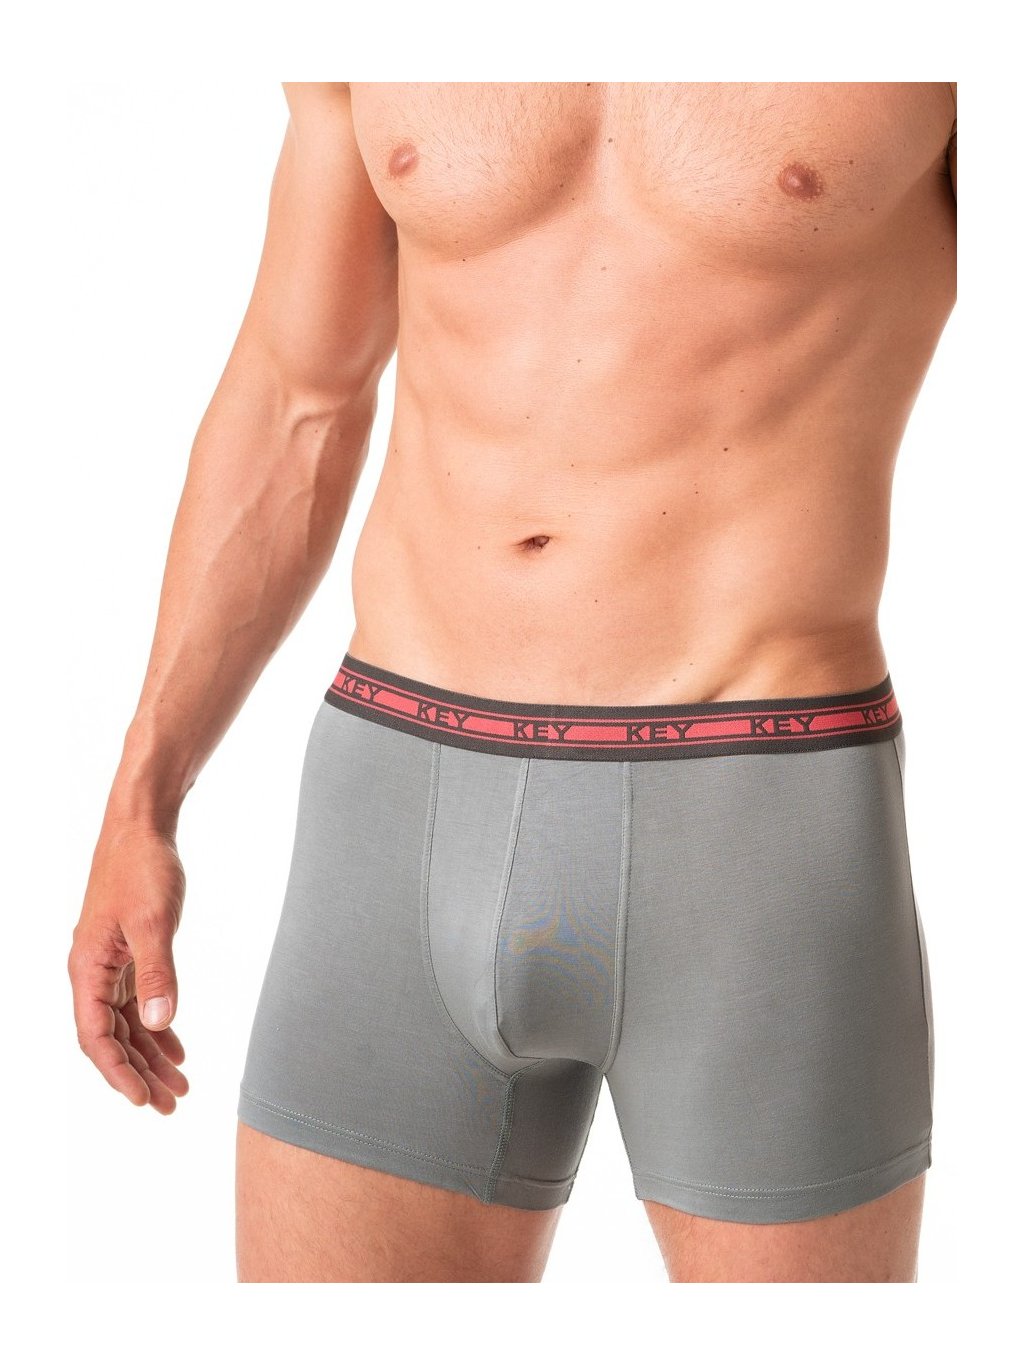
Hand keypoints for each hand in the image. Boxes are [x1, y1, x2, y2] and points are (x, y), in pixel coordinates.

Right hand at [68, 822, 189, 1112]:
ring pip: (126, 1023)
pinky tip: (176, 1046)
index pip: (96, 1036)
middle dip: (140, 1073)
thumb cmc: (142, 868)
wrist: (142, 829)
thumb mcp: (153, 921)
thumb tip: (158, 1021)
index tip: (145, 1100)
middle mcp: (93, 971)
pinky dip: (156, 1026)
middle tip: (172, 1104)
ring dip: (151, 1054)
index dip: (119, 1072)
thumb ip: (157, 973)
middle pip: (112, 1037)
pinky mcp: (128, 952)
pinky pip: (137, 1002)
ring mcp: (109, 963)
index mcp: (88, 968)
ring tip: (180, 1085)